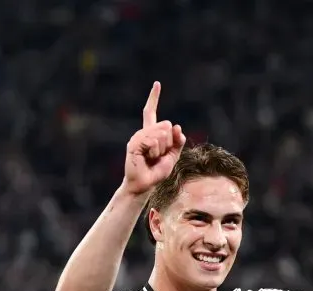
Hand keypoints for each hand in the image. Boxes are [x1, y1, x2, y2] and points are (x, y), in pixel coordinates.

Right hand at [123, 81, 186, 195]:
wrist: (145, 184)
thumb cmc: (157, 172)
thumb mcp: (172, 156)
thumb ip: (177, 142)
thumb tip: (178, 127)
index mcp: (150, 133)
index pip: (150, 112)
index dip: (154, 98)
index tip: (157, 84)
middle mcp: (143, 132)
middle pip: (166, 126)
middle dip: (169, 143)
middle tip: (158, 156)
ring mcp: (138, 137)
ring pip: (161, 134)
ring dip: (162, 149)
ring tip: (152, 158)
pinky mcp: (134, 144)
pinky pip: (152, 141)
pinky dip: (155, 151)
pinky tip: (147, 158)